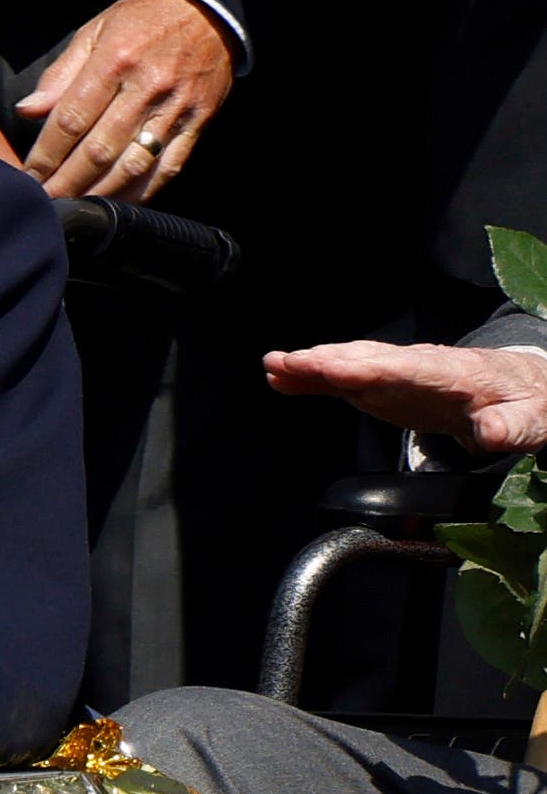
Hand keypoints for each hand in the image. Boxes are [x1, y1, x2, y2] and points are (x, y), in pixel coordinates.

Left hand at [15, 0, 235, 201]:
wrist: (206, 8)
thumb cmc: (141, 21)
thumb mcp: (93, 32)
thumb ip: (59, 75)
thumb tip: (27, 111)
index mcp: (114, 62)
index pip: (71, 120)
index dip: (46, 154)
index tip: (28, 175)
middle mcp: (147, 88)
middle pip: (99, 150)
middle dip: (67, 181)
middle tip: (44, 201)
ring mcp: (176, 107)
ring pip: (134, 164)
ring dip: (101, 193)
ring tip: (75, 207)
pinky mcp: (198, 120)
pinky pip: (170, 165)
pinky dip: (144, 190)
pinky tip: (120, 202)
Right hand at [267, 339, 546, 451]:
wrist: (526, 390)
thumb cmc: (529, 404)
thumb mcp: (533, 419)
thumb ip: (512, 426)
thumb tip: (489, 432)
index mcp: (455, 373)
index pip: (407, 369)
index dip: (368, 368)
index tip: (333, 367)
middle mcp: (420, 366)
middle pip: (369, 360)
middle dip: (327, 360)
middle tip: (284, 361)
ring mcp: (399, 375)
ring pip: (352, 364)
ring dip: (312, 365)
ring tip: (273, 365)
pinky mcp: (386, 388)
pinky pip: (346, 380)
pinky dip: (314, 378)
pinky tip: (283, 379)